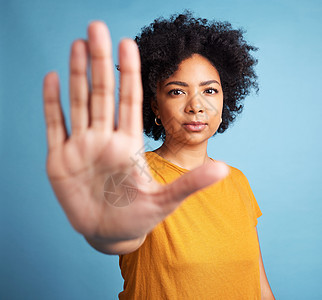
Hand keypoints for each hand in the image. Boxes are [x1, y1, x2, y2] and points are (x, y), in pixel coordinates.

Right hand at [43, 21, 228, 245]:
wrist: (111, 233)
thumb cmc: (139, 216)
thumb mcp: (166, 200)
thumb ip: (192, 184)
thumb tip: (225, 170)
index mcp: (129, 144)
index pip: (130, 100)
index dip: (130, 73)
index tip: (129, 44)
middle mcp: (105, 139)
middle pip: (103, 93)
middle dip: (99, 61)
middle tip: (96, 27)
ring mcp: (82, 147)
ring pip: (79, 102)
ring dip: (76, 74)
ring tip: (77, 44)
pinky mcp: (61, 159)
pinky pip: (56, 125)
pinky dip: (53, 103)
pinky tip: (52, 78)